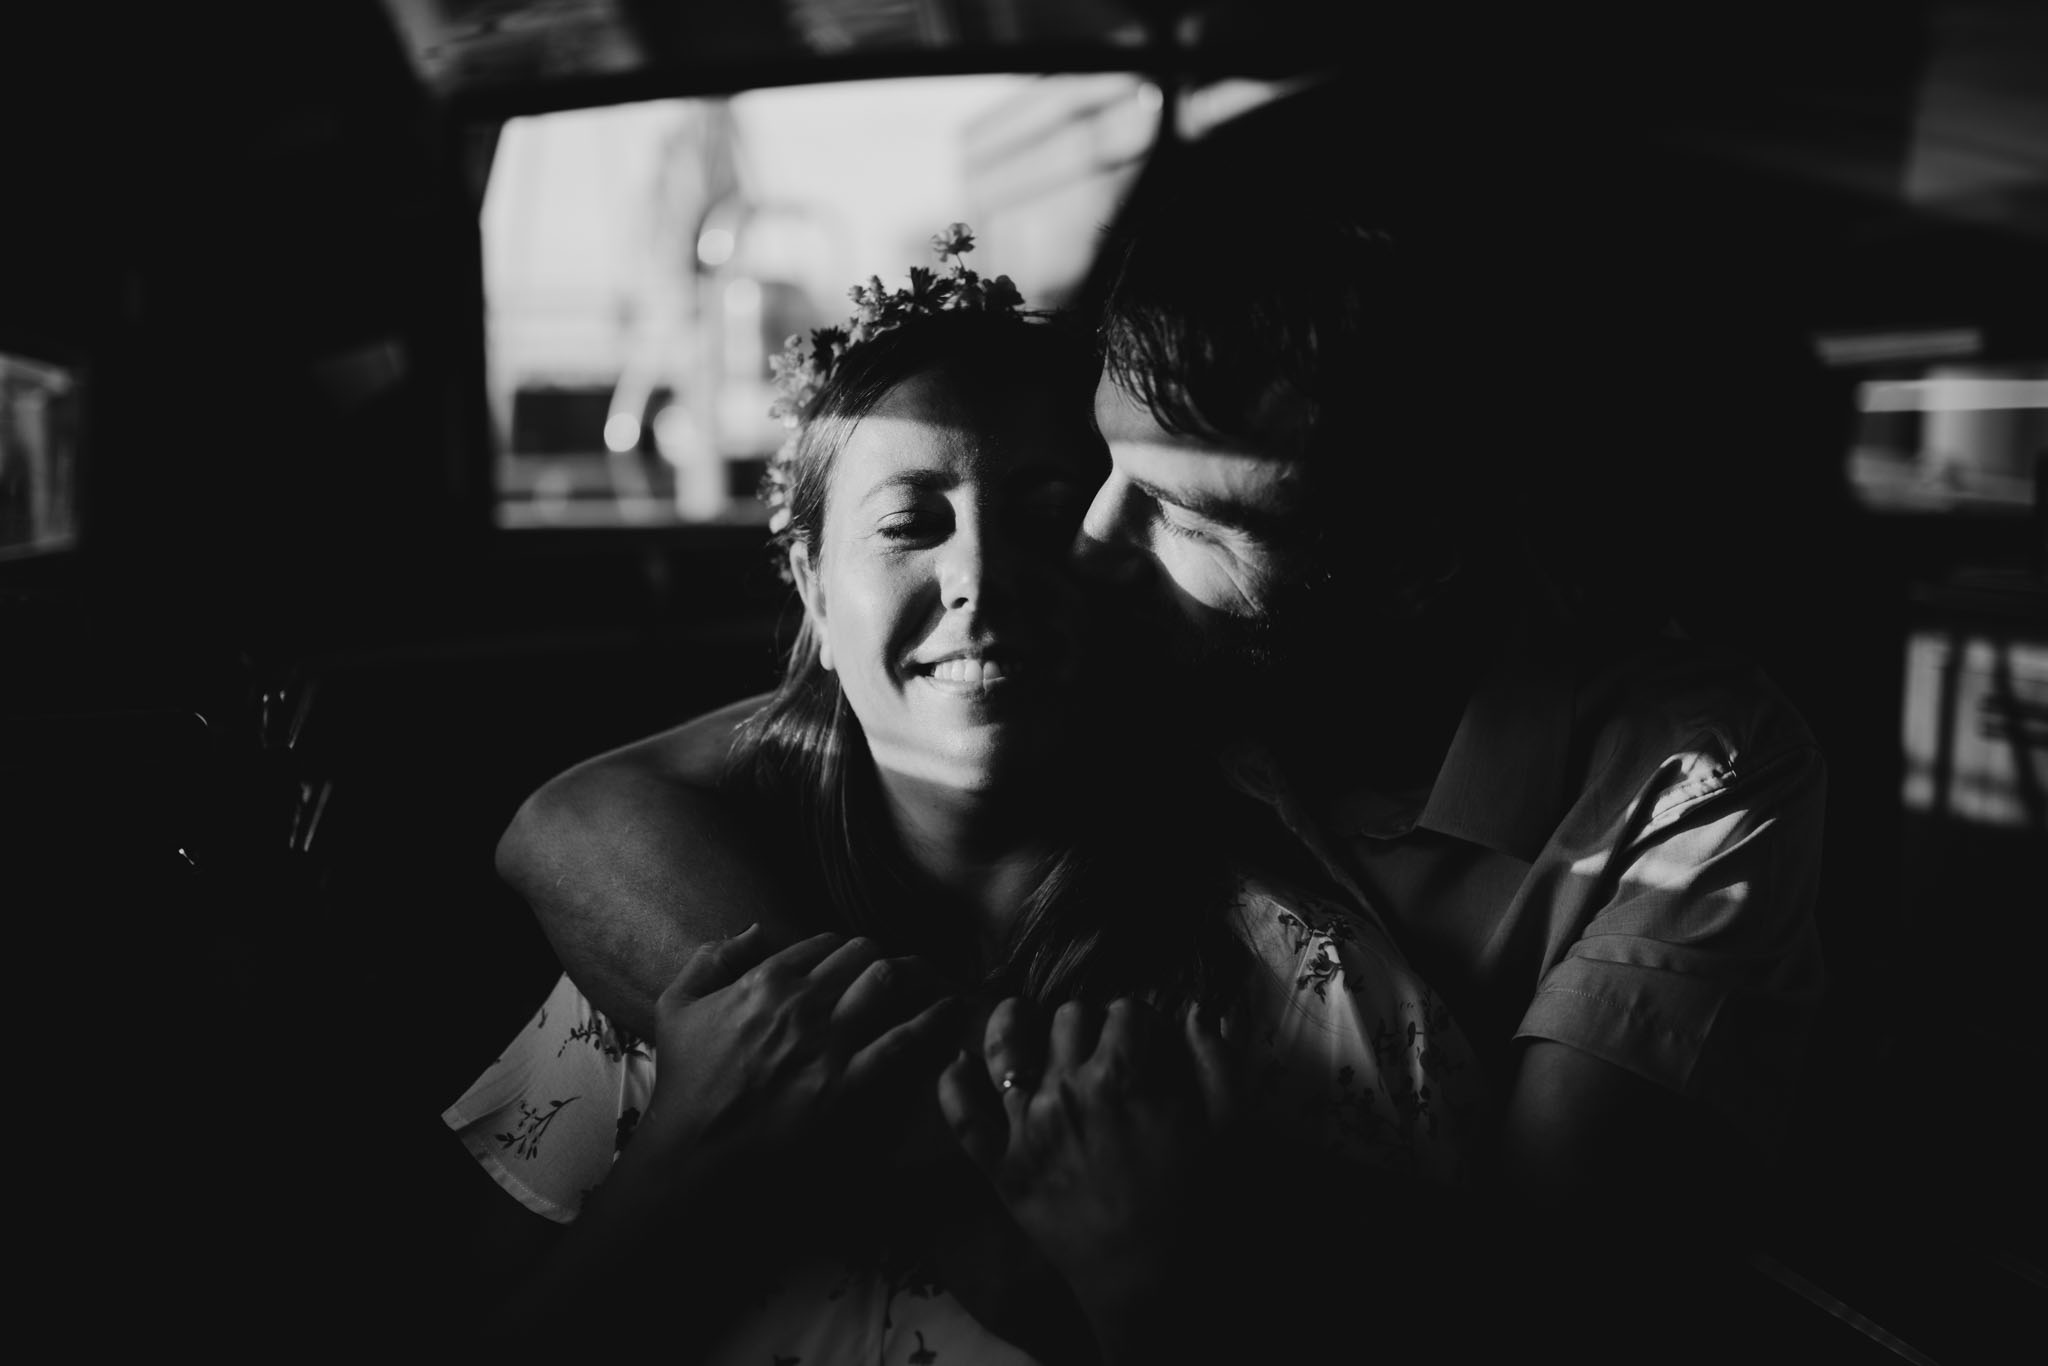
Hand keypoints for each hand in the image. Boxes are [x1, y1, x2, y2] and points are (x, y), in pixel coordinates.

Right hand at [637, 925, 958, 1169]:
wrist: (695, 1155)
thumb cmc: (686, 1086)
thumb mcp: (677, 1008)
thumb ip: (710, 959)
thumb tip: (754, 930)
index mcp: (766, 980)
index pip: (826, 944)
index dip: (848, 951)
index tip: (860, 965)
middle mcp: (801, 1002)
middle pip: (864, 956)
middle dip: (886, 960)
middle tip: (903, 974)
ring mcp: (828, 1042)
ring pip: (888, 981)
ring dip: (915, 977)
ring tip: (934, 984)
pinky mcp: (850, 1084)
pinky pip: (905, 1040)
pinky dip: (933, 1021)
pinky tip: (951, 1013)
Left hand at [937, 996, 1237, 1322]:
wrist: (1149, 1280)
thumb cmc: (1195, 1204)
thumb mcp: (1228, 1127)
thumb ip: (1215, 1062)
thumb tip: (1195, 1010)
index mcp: (1125, 1074)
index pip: (1127, 1011)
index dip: (1141, 1021)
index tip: (1146, 1039)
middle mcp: (1068, 1088)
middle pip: (1069, 1017)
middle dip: (1089, 1022)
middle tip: (1098, 1046)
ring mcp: (1025, 1125)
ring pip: (1008, 1043)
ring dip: (1012, 1021)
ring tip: (1018, 1014)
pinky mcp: (999, 1165)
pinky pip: (961, 1112)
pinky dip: (954, 1082)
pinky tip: (959, 1062)